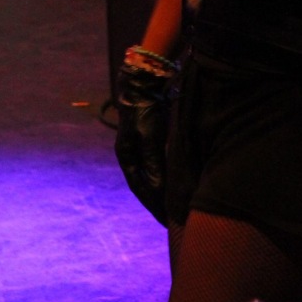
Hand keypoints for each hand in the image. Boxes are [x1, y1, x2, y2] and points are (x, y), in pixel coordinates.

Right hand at [114, 58, 176, 225]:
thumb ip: (154, 162)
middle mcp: (131, 153)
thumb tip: (159, 190)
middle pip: (144, 183)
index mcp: (127, 156)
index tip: (165, 221)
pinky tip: (174, 180)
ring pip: (151, 174)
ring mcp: (139, 145)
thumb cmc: (146, 109)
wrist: (145, 80)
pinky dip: (165, 174)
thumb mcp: (150, 136)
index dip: (153, 204)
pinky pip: (157, 162)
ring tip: (174, 204)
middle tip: (172, 218)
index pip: (140, 188)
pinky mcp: (150, 136)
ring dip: (161, 189)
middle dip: (157, 201)